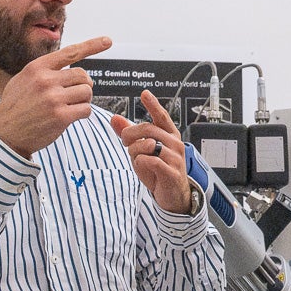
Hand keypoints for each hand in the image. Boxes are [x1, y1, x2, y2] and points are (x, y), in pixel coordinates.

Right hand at [0, 37, 110, 156]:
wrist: (5, 134)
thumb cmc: (15, 107)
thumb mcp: (22, 80)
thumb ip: (43, 71)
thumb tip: (66, 66)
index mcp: (37, 68)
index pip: (69, 52)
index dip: (91, 46)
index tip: (107, 41)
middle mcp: (45, 80)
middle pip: (83, 76)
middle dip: (83, 86)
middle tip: (73, 96)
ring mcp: (53, 98)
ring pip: (87, 92)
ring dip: (83, 100)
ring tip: (70, 106)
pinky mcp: (61, 116)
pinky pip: (86, 109)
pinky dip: (82, 113)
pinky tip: (70, 116)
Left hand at [110, 90, 192, 213]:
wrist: (173, 195)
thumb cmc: (159, 171)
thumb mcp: (142, 150)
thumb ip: (130, 134)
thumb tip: (115, 119)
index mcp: (169, 135)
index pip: (161, 116)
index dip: (153, 105)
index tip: (145, 94)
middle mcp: (175, 143)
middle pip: (148, 128)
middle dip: (130, 134)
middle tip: (125, 142)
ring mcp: (175, 157)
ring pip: (147, 144)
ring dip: (135, 152)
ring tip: (136, 158)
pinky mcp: (171, 171)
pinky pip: (149, 160)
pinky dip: (140, 163)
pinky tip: (142, 167)